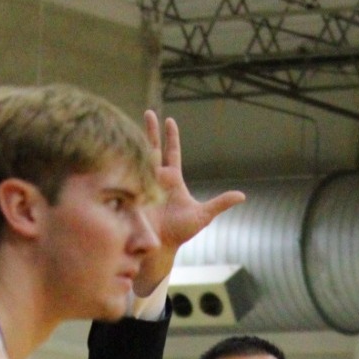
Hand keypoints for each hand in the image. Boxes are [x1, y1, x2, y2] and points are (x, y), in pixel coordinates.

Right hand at [133, 112, 244, 297]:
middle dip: (150, 130)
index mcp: (173, 179)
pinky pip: (126, 173)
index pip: (172, 152)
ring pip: (138, 157)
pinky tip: (116, 146)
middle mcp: (157, 178)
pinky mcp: (131, 192)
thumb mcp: (203, 215)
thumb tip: (242, 196)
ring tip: (126, 125)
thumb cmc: (181, 232)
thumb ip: (220, 203)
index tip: (169, 120)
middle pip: (153, 148)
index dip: (171, 137)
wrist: (161, 246)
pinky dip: (122, 160)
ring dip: (133, 141)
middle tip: (149, 112)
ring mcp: (143, 183)